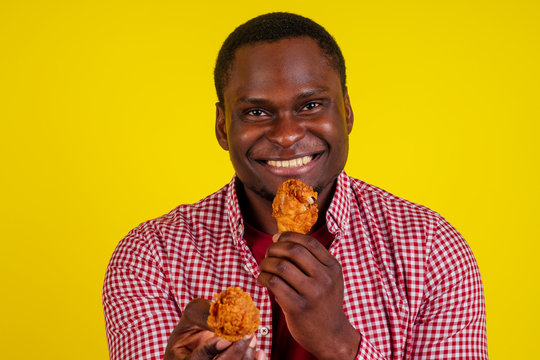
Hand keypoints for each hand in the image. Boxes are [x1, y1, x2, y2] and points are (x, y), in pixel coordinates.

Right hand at [164, 298, 266, 359]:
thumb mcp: (192, 313)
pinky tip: (259, 353)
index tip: (225, 339)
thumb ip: (204, 315)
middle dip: (234, 353)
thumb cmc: (195, 320)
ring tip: (252, 338)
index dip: (211, 350)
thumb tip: (221, 320)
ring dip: (246, 357)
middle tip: (247, 335)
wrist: (203, 330)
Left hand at [258, 232, 359, 359]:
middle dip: (275, 248)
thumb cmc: (323, 303)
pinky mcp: (298, 308)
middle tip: (268, 254)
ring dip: (266, 263)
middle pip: (294, 251)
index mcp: (333, 267)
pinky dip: (263, 277)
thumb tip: (280, 238)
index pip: (309, 242)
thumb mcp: (329, 279)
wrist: (331, 336)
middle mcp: (325, 279)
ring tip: (263, 268)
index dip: (289, 236)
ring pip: (281, 266)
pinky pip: (274, 283)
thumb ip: (312, 261)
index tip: (277, 239)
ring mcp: (312, 294)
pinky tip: (262, 280)